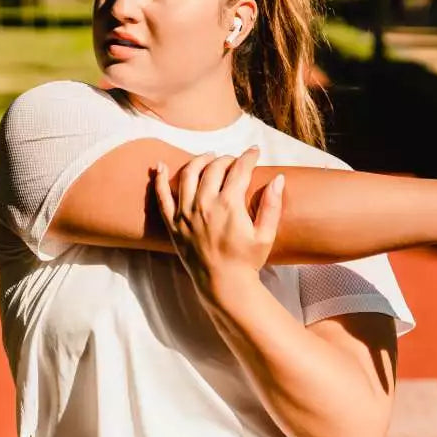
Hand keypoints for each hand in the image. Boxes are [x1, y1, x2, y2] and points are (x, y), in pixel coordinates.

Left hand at [153, 147, 283, 294]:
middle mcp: (205, 205)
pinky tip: (159, 165)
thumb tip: (278, 178)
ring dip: (199, 161)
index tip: (254, 152)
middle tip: (234, 160)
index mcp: (229, 205)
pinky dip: (159, 179)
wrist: (223, 285)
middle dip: (226, 159)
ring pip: (188, 175)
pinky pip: (162, 197)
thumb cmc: (247, 261)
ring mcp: (186, 214)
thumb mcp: (266, 235)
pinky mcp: (173, 225)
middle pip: (214, 168)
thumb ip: (272, 205)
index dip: (248, 157)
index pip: (239, 170)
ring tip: (209, 157)